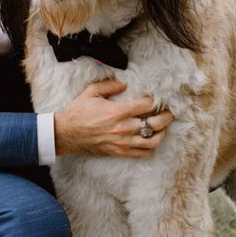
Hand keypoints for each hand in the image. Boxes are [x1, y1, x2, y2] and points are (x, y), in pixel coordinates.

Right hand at [53, 78, 172, 157]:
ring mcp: (123, 142)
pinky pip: (143, 153)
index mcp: (118, 111)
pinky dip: (151, 147)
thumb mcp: (92, 91)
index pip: (147, 105)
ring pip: (154, 141)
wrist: (67, 134)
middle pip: (156, 124)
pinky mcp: (120, 152)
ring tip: (162, 126)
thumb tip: (126, 83)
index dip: (156, 99)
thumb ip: (111, 84)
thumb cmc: (79, 111)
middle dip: (166, 116)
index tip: (157, 97)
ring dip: (162, 133)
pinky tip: (150, 139)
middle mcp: (124, 128)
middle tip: (168, 111)